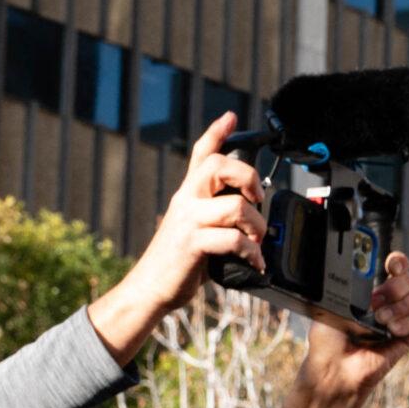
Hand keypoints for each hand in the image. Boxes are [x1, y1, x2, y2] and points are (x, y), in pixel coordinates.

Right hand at [88, 113, 266, 363]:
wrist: (151, 289)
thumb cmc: (179, 262)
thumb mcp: (197, 230)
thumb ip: (217, 216)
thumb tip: (251, 212)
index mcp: (188, 194)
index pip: (201, 154)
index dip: (216, 133)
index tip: (230, 118)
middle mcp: (186, 201)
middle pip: (218, 165)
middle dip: (247, 177)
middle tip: (256, 200)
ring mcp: (188, 221)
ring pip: (235, 207)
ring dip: (257, 226)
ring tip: (257, 241)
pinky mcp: (193, 244)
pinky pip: (233, 240)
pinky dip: (253, 253)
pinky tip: (255, 262)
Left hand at [274, 253, 408, 407]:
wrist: (334, 368)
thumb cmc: (327, 340)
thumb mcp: (328, 304)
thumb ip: (344, 285)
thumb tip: (355, 269)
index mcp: (371, 292)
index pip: (394, 269)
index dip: (398, 262)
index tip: (392, 263)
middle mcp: (389, 304)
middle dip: (397, 285)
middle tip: (377, 299)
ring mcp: (400, 320)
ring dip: (400, 305)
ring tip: (380, 320)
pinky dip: (407, 321)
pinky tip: (391, 330)